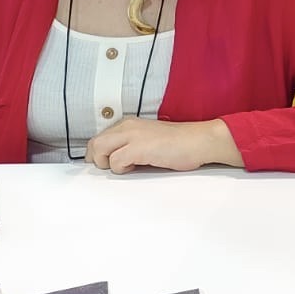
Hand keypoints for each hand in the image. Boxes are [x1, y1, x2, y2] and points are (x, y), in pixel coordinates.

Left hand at [85, 117, 243, 173]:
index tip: (105, 163)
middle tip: (111, 169)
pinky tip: (136, 167)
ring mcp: (132, 136)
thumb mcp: (149, 140)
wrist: (199, 141)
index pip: (100, 137)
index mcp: (130, 124)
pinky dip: (121, 169)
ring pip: (100, 150)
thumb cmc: (179, 144)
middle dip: (97, 160)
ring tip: (126, 168)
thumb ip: (132, 145)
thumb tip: (117, 159)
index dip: (98, 153)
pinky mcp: (138, 148)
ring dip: (108, 164)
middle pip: (95, 143)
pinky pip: (115, 161)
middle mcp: (128, 126)